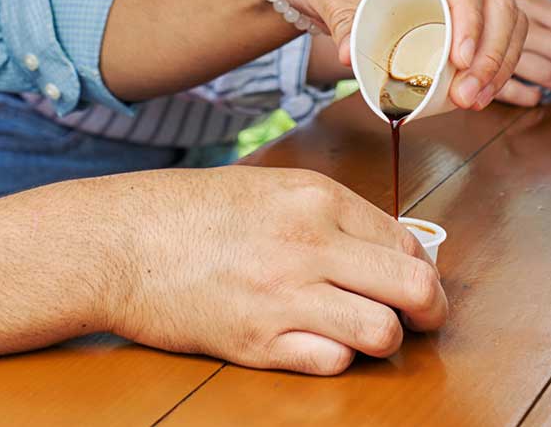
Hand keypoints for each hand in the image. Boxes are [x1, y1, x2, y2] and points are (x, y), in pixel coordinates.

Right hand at [101, 166, 446, 373]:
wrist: (120, 242)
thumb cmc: (188, 212)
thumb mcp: (267, 188)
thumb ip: (324, 213)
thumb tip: (380, 245)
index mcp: (316, 198)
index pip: (406, 240)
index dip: (420, 268)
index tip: (413, 282)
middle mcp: (309, 243)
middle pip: (414, 286)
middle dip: (430, 310)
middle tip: (425, 320)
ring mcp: (285, 294)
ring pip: (383, 332)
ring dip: (386, 339)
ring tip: (369, 336)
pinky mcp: (259, 340)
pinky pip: (332, 362)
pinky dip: (336, 359)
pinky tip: (319, 345)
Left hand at [273, 0, 526, 109]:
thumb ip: (339, 15)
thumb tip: (351, 56)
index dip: (469, 19)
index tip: (461, 62)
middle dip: (489, 51)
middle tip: (467, 96)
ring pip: (505, 13)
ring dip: (498, 60)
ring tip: (474, 100)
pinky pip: (493, 26)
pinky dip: (494, 58)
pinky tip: (479, 90)